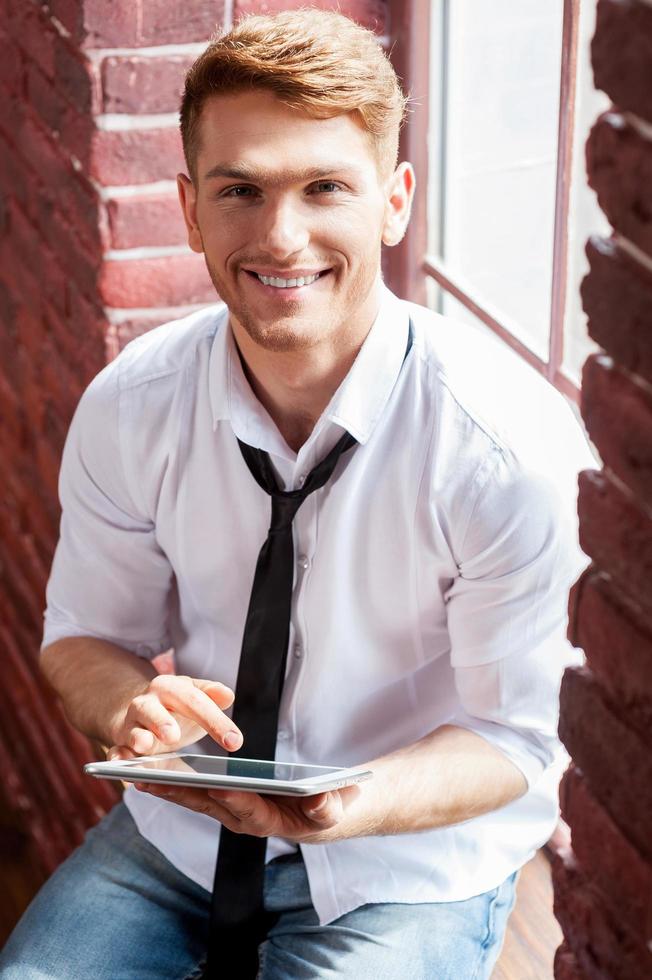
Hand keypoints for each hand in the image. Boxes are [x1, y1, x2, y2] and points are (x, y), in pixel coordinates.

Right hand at [106, 674, 241, 758]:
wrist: (141, 710)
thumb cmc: (176, 706)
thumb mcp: (194, 696)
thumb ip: (211, 695)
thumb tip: (227, 695)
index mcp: (171, 687)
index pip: (194, 700)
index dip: (215, 721)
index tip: (235, 742)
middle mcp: (148, 703)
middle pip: (153, 709)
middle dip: (162, 722)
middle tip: (174, 735)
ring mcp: (132, 724)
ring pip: (132, 729)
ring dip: (138, 738)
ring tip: (145, 745)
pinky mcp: (120, 743)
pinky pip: (115, 751)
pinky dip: (116, 758)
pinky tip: (121, 765)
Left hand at [132, 782, 362, 843]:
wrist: (316, 812)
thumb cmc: (325, 808)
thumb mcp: (333, 807)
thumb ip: (327, 807)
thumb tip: (320, 800)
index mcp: (268, 821)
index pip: (248, 811)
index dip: (236, 800)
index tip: (220, 787)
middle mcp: (241, 819)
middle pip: (208, 806)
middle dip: (180, 793)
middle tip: (154, 780)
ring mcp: (228, 810)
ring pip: (193, 799)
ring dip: (165, 788)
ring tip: (136, 774)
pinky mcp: (221, 800)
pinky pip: (191, 792)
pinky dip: (169, 782)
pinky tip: (146, 772)